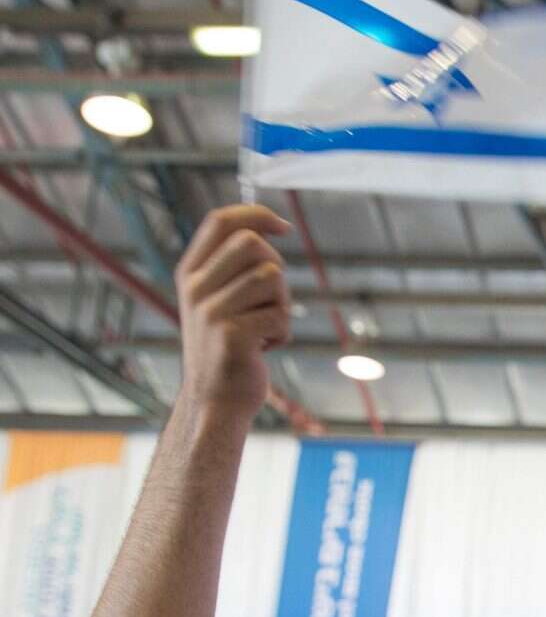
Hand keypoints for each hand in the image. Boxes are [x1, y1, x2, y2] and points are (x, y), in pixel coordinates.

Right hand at [175, 205, 292, 423]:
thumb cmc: (228, 348)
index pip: (220, 221)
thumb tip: (268, 228)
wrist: (215, 401)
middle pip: (253, 244)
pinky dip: (283, 332)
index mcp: (190, 273)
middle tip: (272, 300)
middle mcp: (195, 288)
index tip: (284, 227)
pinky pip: (280, 315)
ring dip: (282, 304)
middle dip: (277, 268)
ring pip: (272, 278)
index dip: (256, 215)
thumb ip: (232, 267)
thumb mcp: (217, 301)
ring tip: (265, 327)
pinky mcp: (232, 335)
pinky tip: (264, 347)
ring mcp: (211, 311)